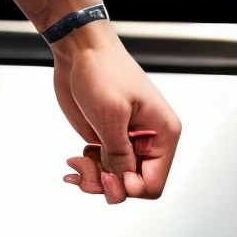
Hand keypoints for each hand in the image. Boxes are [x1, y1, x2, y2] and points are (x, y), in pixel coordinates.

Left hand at [52, 19, 180, 202]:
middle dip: (109, 185)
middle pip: (134, 185)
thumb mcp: (111, 114)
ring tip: (75, 167)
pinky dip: (88, 170)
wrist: (79, 48)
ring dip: (95, 179)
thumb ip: (119, 153)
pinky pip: (102, 167)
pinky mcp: (107, 137)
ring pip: (116, 180)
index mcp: (163, 134)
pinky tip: (74, 163)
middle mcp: (147, 141)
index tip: (107, 176)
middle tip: (85, 175)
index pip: (154, 183)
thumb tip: (124, 186)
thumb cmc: (101, 69)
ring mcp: (126, 140)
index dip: (130, 188)